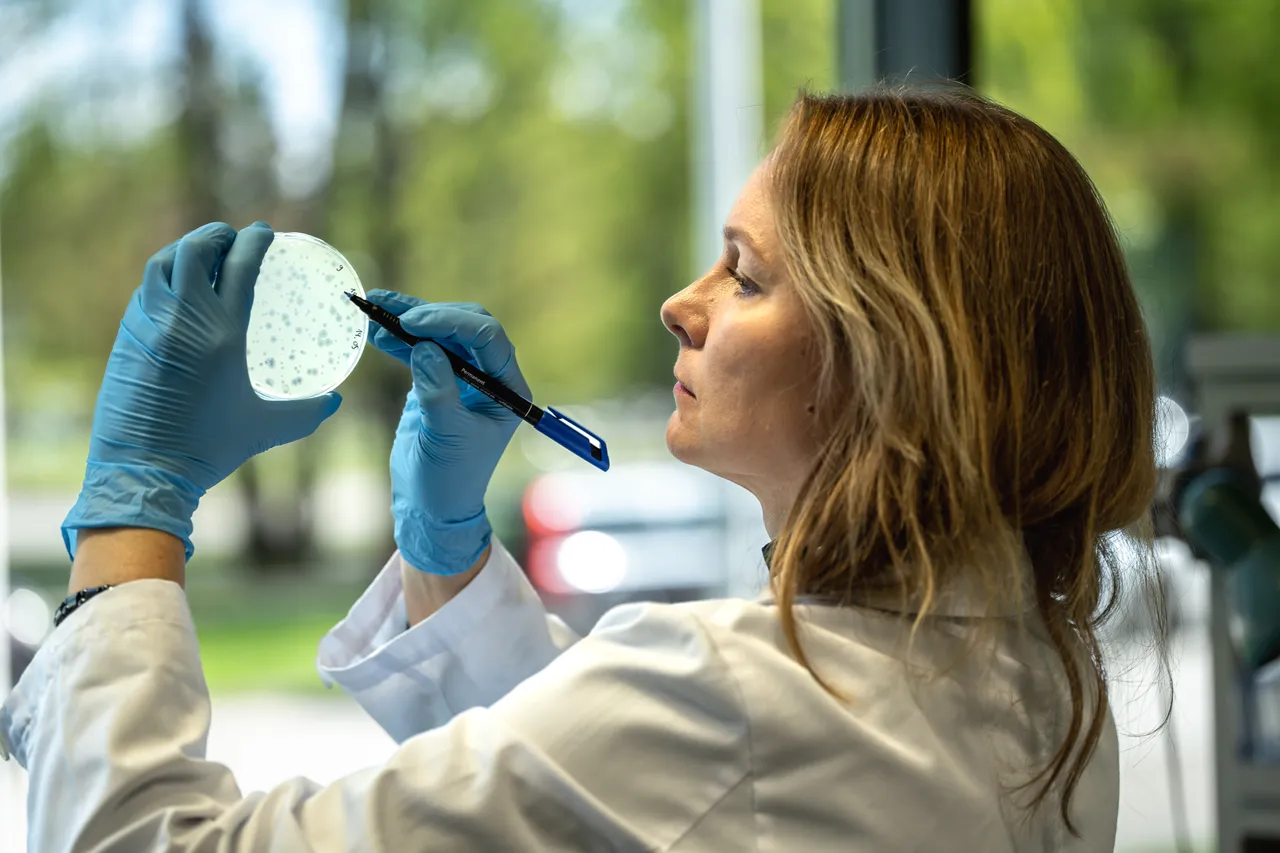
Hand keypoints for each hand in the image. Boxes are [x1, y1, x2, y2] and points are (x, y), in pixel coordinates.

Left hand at [62, 222, 342, 559]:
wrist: (144, 470)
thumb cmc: (208, 447)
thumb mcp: (265, 428)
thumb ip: (305, 413)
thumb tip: (334, 402)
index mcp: (221, 333)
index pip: (239, 268)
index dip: (253, 243)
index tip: (263, 233)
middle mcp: (182, 320)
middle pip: (195, 251)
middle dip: (215, 235)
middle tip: (231, 236)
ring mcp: (149, 326)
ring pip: (163, 265)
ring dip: (184, 249)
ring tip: (201, 251)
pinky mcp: (127, 339)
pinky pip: (146, 293)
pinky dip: (164, 278)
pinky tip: (175, 290)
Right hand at [365, 290, 528, 574]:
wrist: (430, 506)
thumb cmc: (449, 479)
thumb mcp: (446, 437)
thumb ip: (438, 392)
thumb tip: (426, 349)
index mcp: (508, 388)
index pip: (487, 337)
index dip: (451, 323)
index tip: (413, 324)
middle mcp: (490, 376)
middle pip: (465, 326)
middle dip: (430, 315)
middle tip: (392, 313)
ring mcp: (463, 377)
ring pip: (440, 334)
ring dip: (408, 319)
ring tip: (374, 306)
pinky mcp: (436, 380)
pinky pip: (420, 349)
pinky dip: (397, 339)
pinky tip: (374, 329)